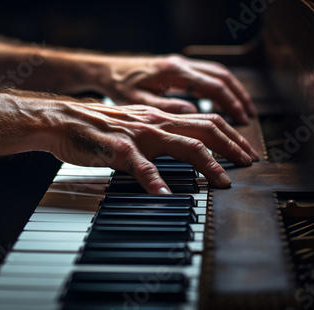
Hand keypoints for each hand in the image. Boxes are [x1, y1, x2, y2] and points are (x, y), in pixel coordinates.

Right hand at [44, 101, 258, 193]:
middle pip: (205, 129)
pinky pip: (143, 167)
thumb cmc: (99, 126)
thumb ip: (160, 132)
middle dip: (232, 146)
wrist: (65, 120)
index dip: (231, 135)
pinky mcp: (120, 150)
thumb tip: (184, 143)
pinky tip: (166, 196)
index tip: (245, 150)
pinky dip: (156, 182)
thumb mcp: (136, 124)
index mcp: (160, 117)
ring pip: (184, 146)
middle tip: (248, 163)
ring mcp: (139, 135)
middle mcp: (156, 123)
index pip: (206, 120)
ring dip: (208, 164)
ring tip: (222, 182)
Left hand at [102, 54, 256, 122]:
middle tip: (249, 117)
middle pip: (222, 77)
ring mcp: (181, 63)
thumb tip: (193, 113)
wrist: (107, 70)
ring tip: (244, 110)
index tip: (242, 120)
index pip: (213, 86)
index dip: (231, 103)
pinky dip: (221, 86)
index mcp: (174, 72)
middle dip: (239, 97)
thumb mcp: (138, 102)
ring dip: (234, 90)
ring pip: (218, 72)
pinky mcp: (178, 67)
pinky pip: (208, 73)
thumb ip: (166, 108)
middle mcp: (181, 64)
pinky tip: (225, 99)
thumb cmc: (119, 86)